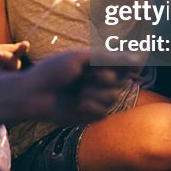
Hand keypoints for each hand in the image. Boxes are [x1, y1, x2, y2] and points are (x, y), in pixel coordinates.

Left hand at [0, 51, 130, 126]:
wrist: (34, 94)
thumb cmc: (52, 71)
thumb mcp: (80, 58)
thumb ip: (108, 58)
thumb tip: (136, 56)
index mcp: (96, 64)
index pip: (123, 64)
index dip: (131, 64)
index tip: (135, 64)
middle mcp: (98, 81)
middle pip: (123, 81)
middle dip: (107, 77)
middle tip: (90, 75)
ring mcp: (95, 97)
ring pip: (113, 96)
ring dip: (95, 92)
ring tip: (77, 90)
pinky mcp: (90, 114)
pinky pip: (103, 111)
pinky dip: (90, 106)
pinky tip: (76, 103)